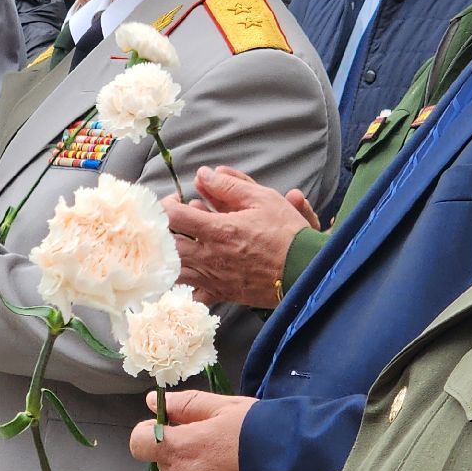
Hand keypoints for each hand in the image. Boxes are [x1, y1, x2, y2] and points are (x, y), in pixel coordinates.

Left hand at [128, 390, 253, 470]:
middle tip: (210, 447)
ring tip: (224, 467)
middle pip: (162, 464)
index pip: (139, 442)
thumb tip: (154, 403)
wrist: (296, 464)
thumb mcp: (223, 407)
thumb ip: (184, 405)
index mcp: (180, 448)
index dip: (149, 434)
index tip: (168, 432)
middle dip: (178, 454)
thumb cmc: (260, 431)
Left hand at [166, 166, 313, 307]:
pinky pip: (192, 296)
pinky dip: (185, 286)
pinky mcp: (221, 294)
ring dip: (171, 255)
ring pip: (173, 271)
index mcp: (217, 230)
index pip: (172, 216)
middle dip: (165, 229)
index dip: (167, 204)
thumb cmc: (286, 233)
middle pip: (166, 245)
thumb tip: (203, 174)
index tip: (177, 200)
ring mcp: (212, 278)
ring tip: (182, 243)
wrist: (305, 270)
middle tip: (177, 222)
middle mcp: (209, 257)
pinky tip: (190, 273)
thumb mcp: (262, 199)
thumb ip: (229, 186)